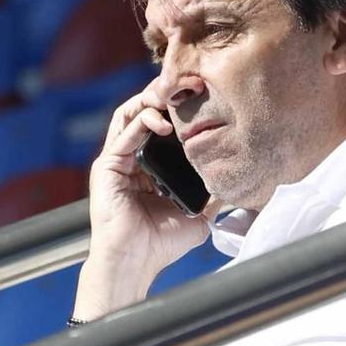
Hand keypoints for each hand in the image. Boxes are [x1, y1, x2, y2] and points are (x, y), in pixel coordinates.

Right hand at [76, 84, 216, 314]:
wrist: (135, 263)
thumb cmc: (161, 243)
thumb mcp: (198, 214)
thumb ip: (213, 195)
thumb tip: (238, 181)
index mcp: (150, 164)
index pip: (162, 122)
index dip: (179, 105)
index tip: (203, 92)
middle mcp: (131, 156)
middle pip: (144, 110)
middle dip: (165, 92)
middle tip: (189, 82)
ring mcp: (117, 160)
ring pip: (128, 114)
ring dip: (149, 99)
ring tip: (172, 94)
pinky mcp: (107, 167)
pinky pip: (123, 136)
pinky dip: (141, 123)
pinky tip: (162, 123)